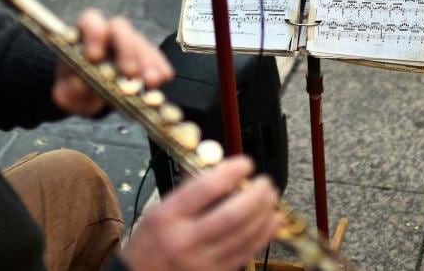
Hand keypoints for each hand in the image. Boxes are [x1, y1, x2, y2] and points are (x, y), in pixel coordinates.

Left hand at [52, 9, 173, 115]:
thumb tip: (81, 85)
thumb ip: (69, 90)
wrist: (88, 97)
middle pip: (120, 28)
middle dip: (126, 49)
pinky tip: (161, 80)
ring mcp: (129, 44)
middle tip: (129, 73)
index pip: (90, 21)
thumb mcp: (66, 93)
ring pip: (141, 43)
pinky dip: (159, 68)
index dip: (94, 34)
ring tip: (150, 82)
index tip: (94, 57)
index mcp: (84, 35)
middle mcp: (108, 34)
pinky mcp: (146, 58)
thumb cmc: (74, 88)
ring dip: (147, 62)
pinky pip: (155, 57)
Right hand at [121, 157, 284, 270]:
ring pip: (243, 235)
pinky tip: (273, 221)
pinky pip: (247, 252)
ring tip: (271, 198)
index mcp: (168, 217)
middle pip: (231, 215)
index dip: (230, 172)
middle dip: (255, 196)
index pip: (205, 189)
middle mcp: (185, 240)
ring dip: (264, 214)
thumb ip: (188, 187)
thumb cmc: (151, 242)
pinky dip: (264, 234)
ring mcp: (202, 261)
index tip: (245, 163)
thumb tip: (215, 163)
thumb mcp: (159, 209)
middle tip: (265, 183)